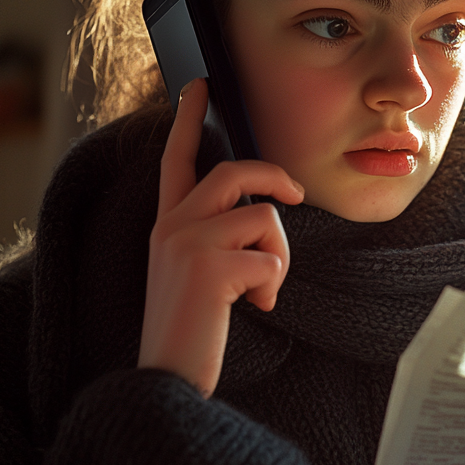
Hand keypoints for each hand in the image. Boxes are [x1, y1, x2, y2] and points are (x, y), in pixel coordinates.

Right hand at [138, 78, 304, 396]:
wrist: (168, 380)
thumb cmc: (191, 330)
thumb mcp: (197, 273)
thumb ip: (216, 236)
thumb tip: (262, 212)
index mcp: (167, 224)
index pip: (177, 159)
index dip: (188, 120)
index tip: (198, 84)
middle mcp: (170, 225)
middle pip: (236, 172)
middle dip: (276, 180)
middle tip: (297, 196)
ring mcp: (185, 243)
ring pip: (264, 219)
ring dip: (279, 258)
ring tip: (260, 292)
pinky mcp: (207, 267)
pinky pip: (270, 258)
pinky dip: (274, 286)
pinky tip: (255, 310)